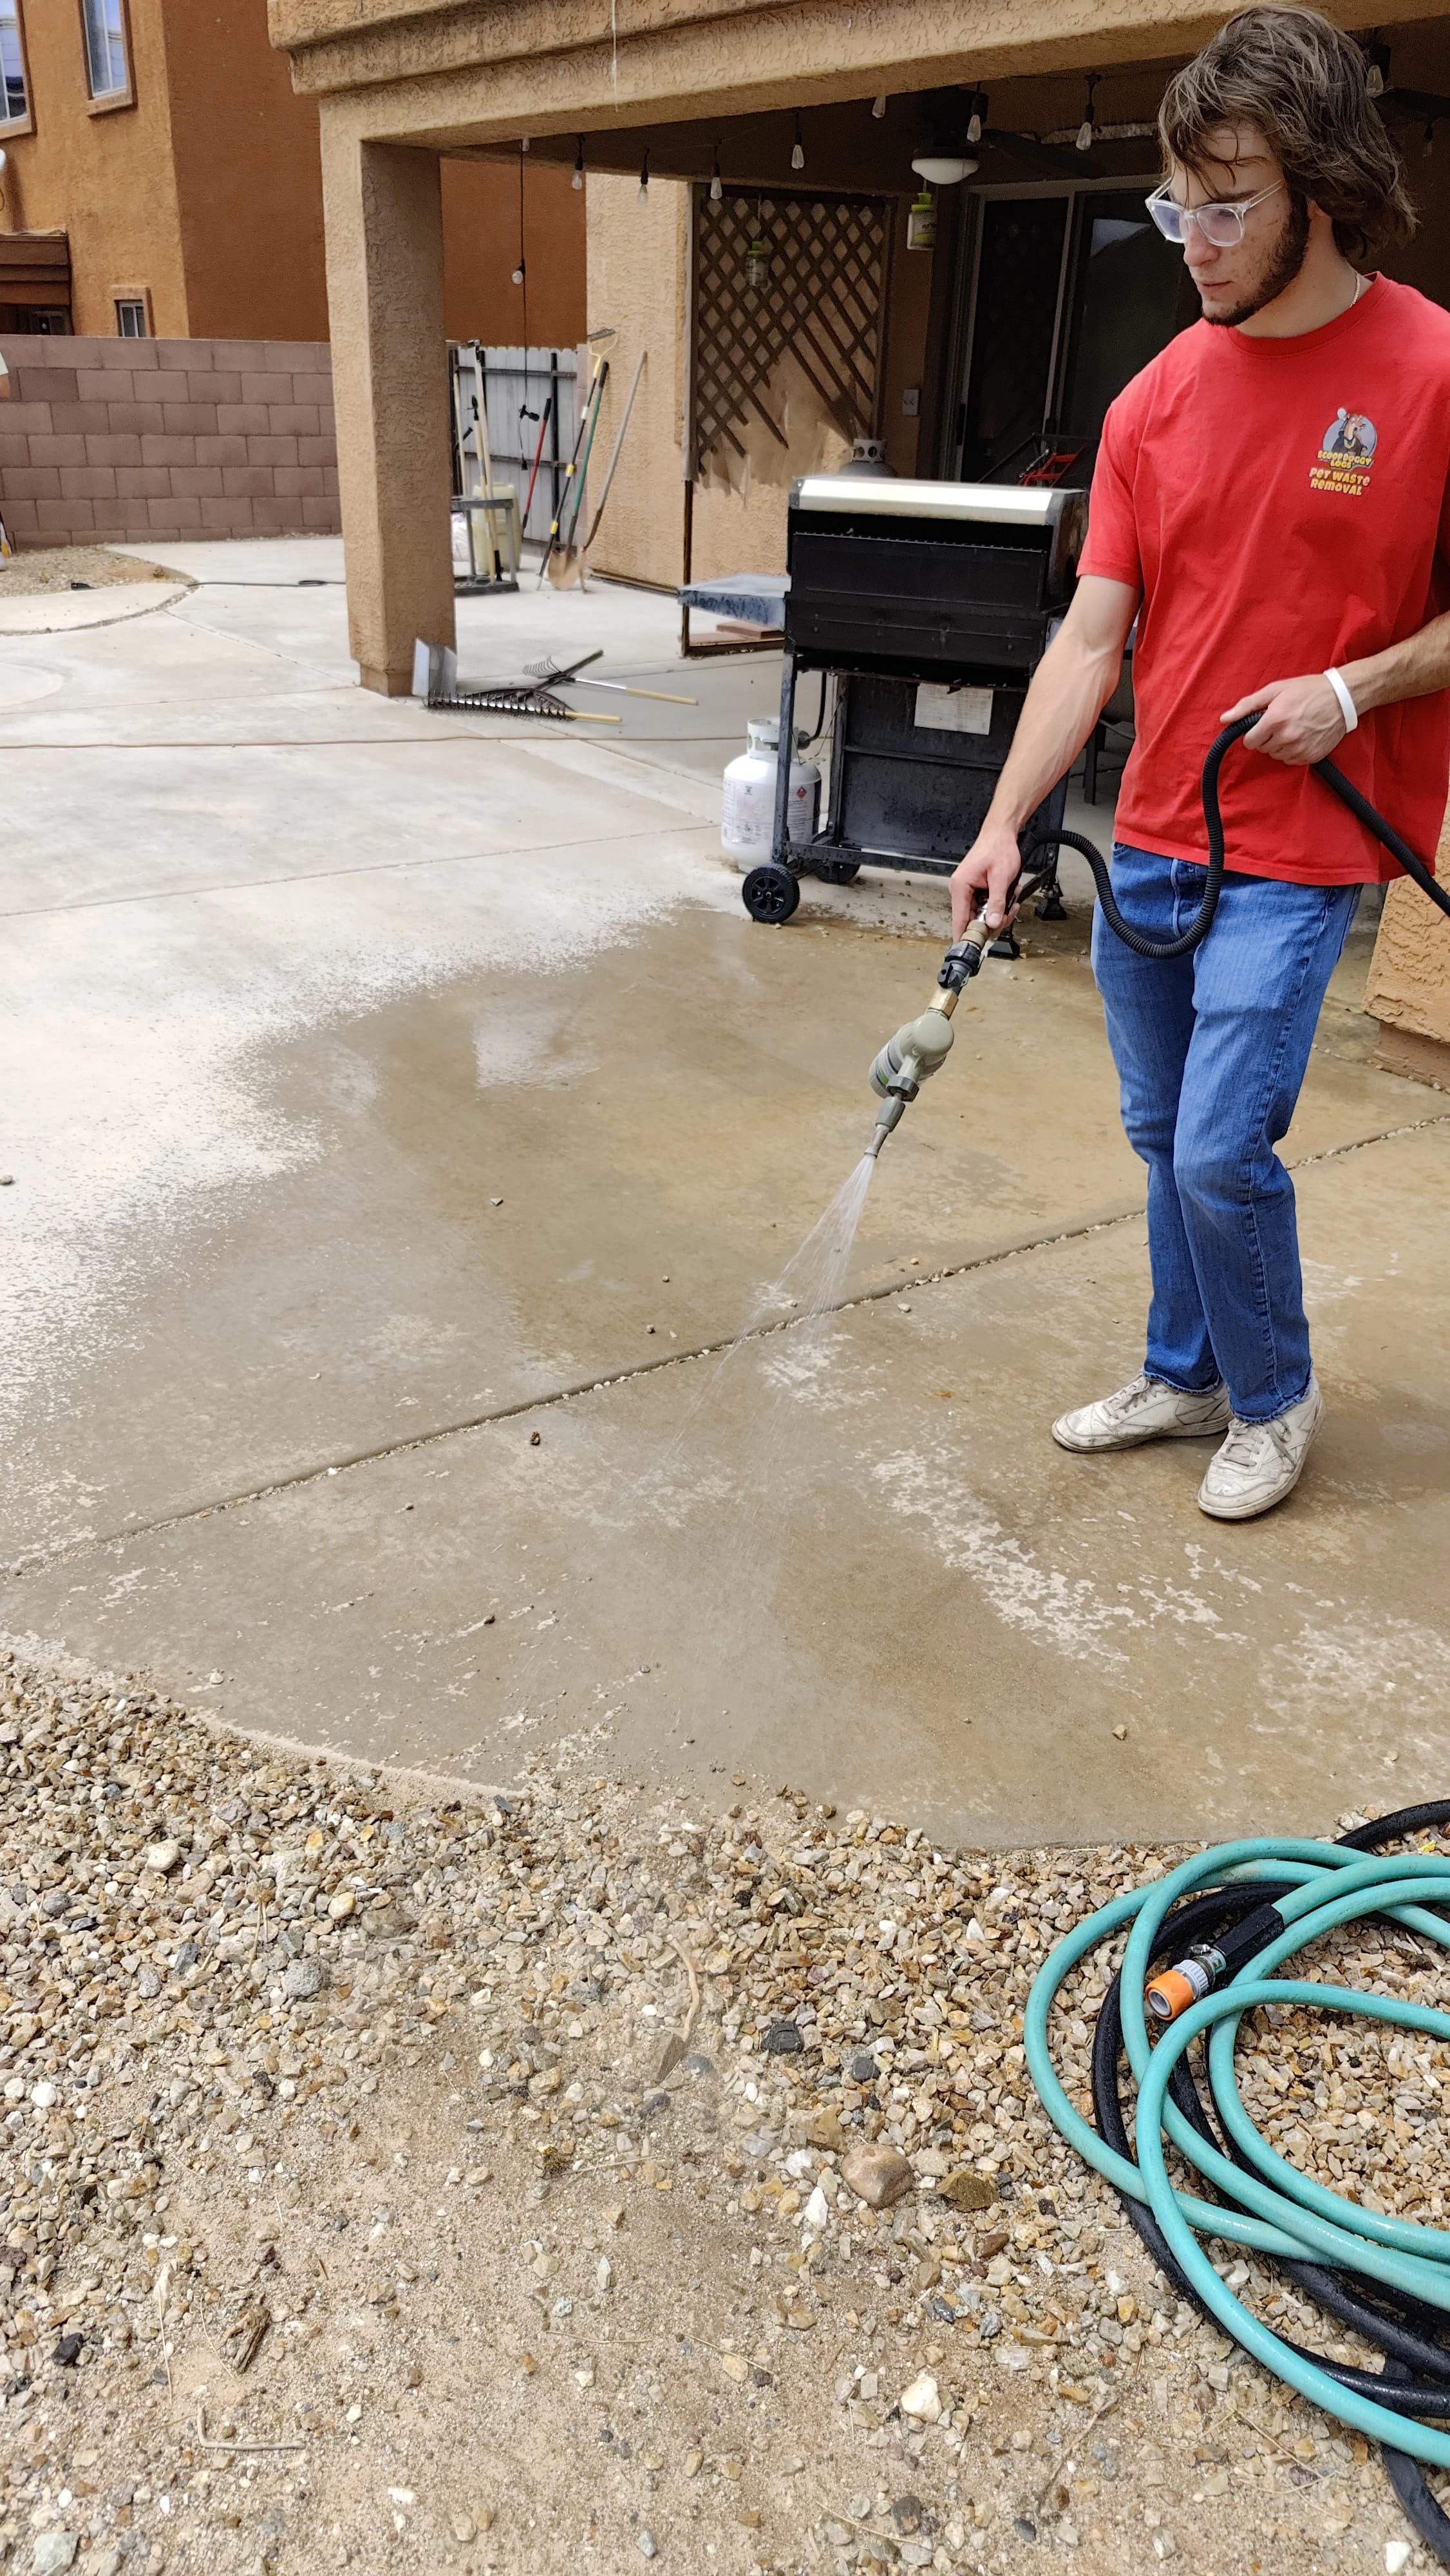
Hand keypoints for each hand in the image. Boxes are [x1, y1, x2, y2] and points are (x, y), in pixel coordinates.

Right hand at [950, 822, 1021, 939]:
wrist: (1001, 834)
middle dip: (992, 922)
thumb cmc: (998, 848)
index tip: (969, 951)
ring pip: (981, 916)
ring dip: (998, 913)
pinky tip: (1008, 897)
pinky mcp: (975, 891)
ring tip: (1011, 900)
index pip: (958, 920)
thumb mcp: (1001, 877)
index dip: (964, 938)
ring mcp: (967, 892)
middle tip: (1007, 913)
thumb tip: (992, 923)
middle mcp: (960, 890)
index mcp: (960, 887)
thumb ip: (997, 903)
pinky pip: (985, 907)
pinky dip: (998, 906)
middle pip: (972, 921)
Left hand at [1220, 673, 1349, 764]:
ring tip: (1294, 727)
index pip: (1249, 741)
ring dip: (1280, 745)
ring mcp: (1299, 749)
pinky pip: (1291, 760)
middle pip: (1262, 748)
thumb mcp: (1275, 690)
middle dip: (1267, 737)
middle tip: (1282, 721)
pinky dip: (1293, 751)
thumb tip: (1225, 719)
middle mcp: (1286, 738)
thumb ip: (1247, 705)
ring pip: (1276, 755)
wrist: (1342, 698)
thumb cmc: (1308, 690)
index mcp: (1275, 720)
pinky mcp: (1310, 757)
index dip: (1254, 732)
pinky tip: (1303, 736)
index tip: (1263, 724)